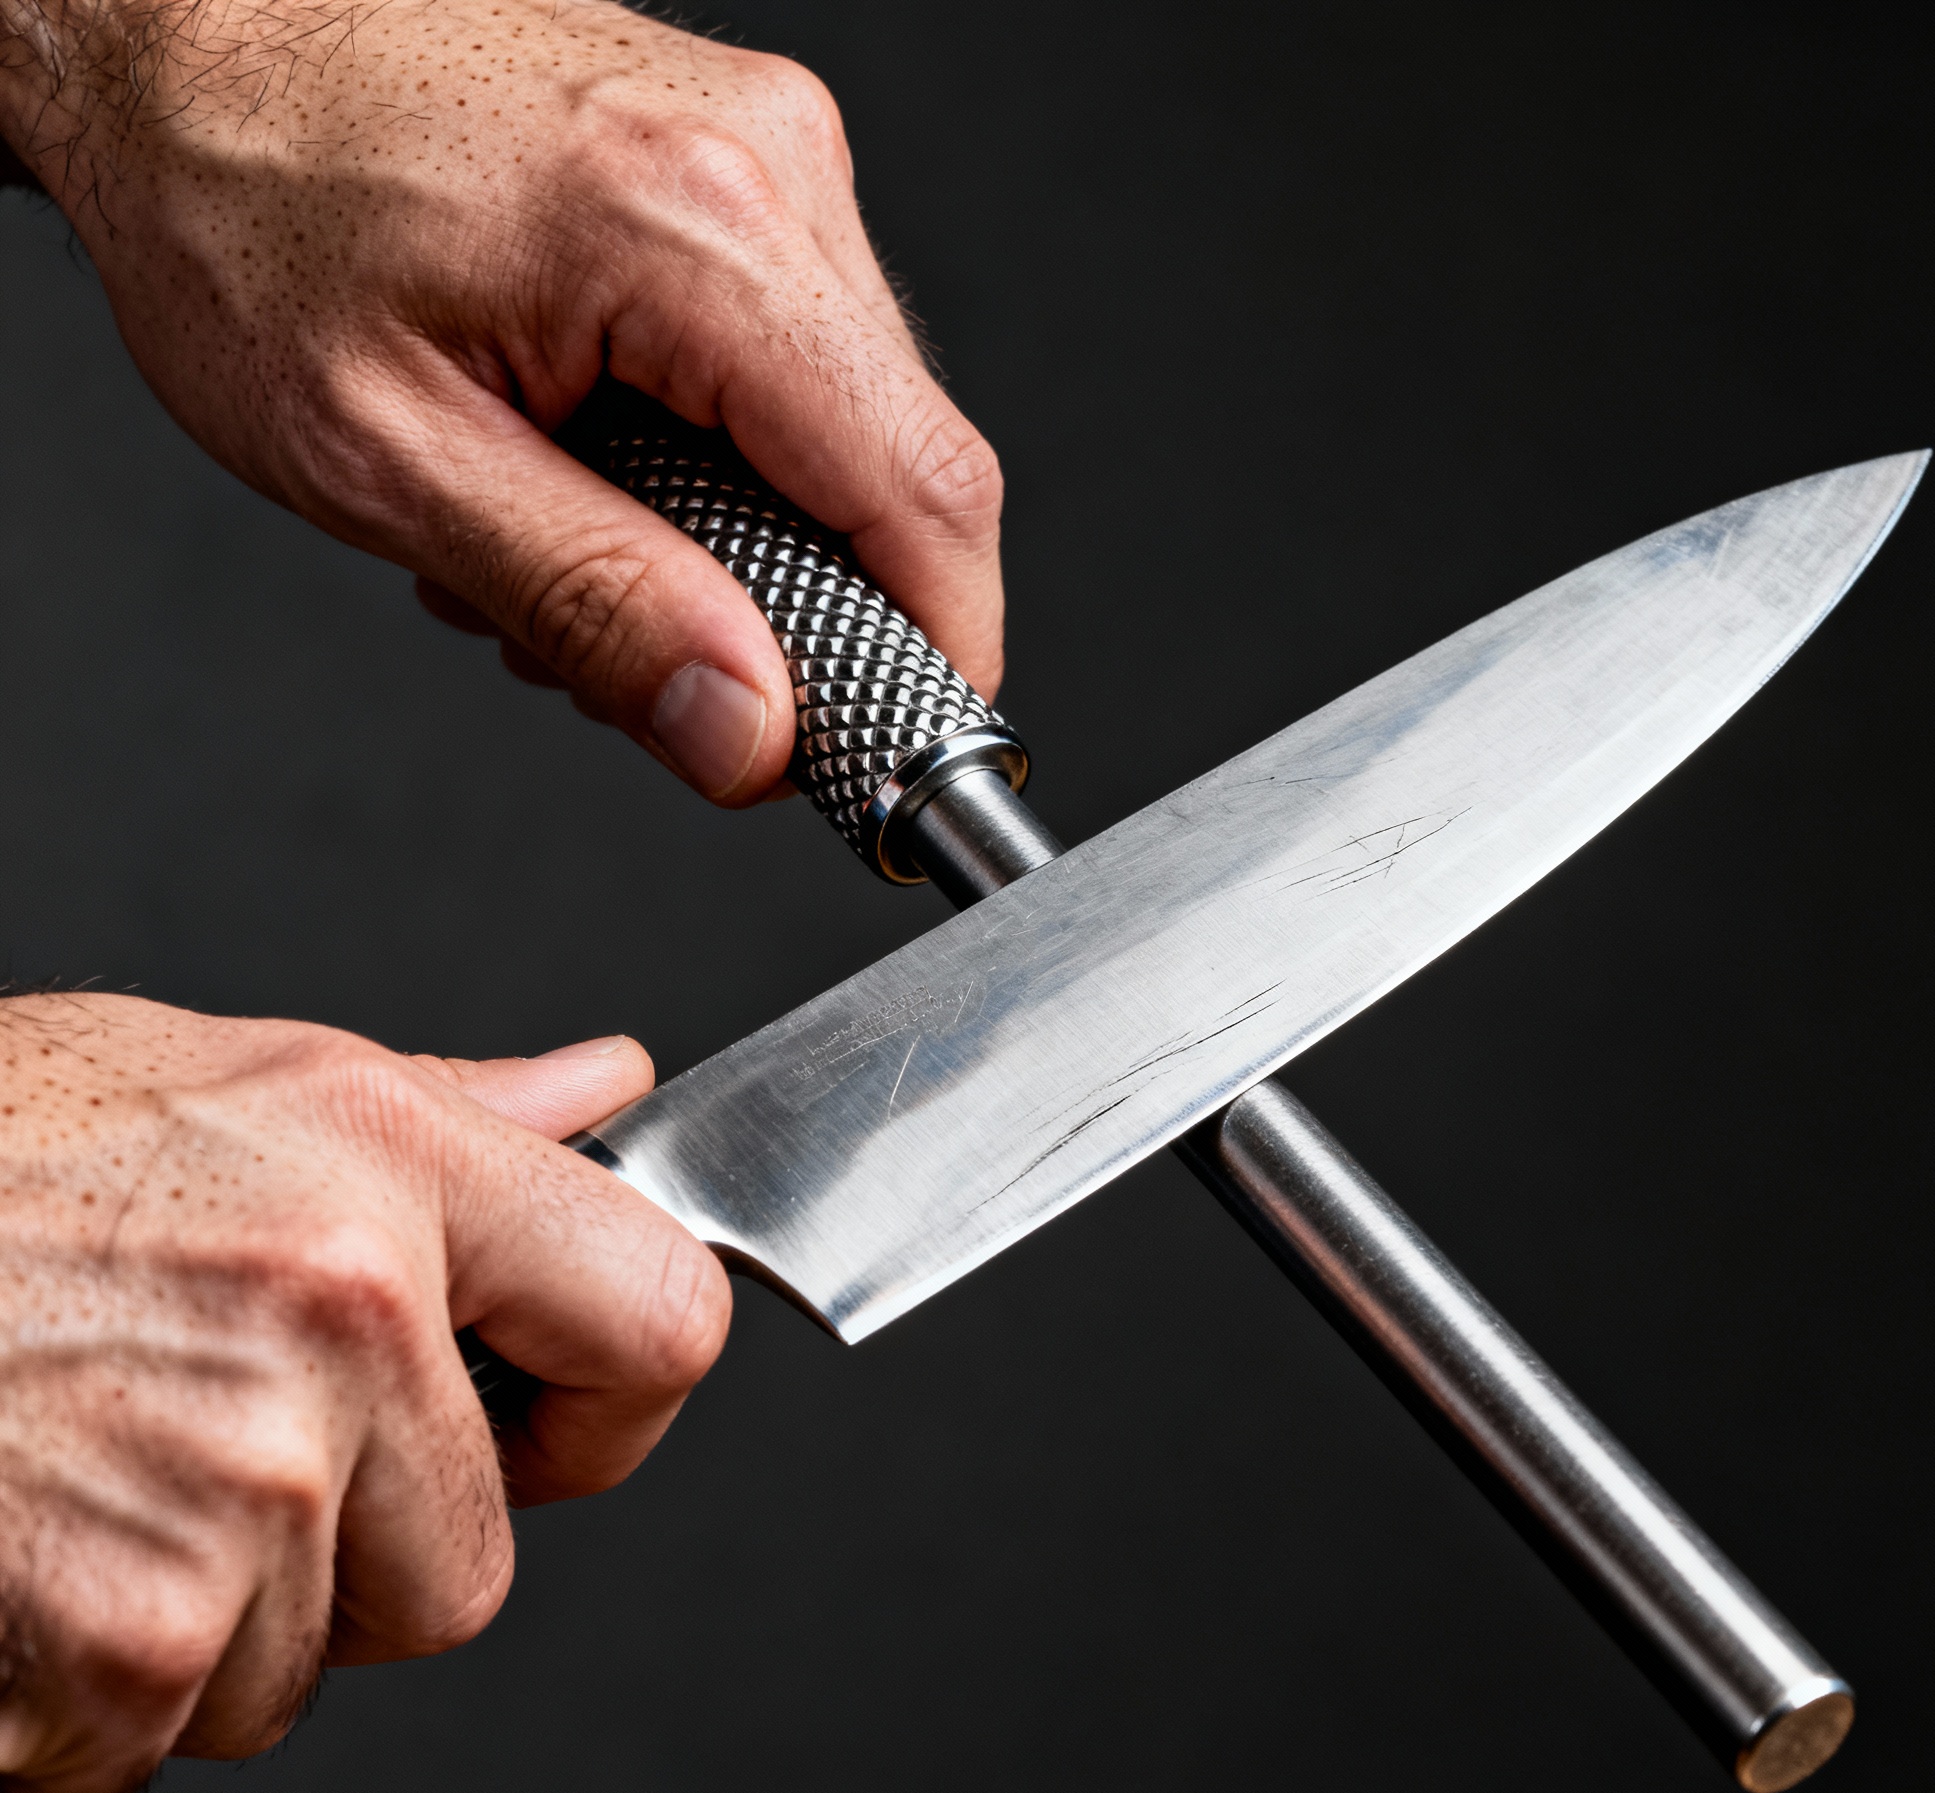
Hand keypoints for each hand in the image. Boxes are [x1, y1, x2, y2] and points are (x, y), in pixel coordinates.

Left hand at [0, 0, 1003, 802]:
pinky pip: (793, 363)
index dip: (940, 653)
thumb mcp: (389, 458)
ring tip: (573, 539)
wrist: (172, 24)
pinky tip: (590, 464)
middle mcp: (768, 169)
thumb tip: (746, 729)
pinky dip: (715, 456)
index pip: (923, 493)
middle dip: (805, 612)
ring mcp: (763, 155)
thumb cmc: (240, 198)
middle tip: (661, 674)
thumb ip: (591, 607)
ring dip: (742, 540)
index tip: (892, 756)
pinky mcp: (737, 165)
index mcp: (699, 235)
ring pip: (848, 428)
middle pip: (900, 469)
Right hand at [0, 992, 725, 1792]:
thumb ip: (446, 1108)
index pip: (660, 1316)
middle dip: (353, 1558)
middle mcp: (343, 1314)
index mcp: (387, 1162)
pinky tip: (8, 1567)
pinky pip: (160, 1742)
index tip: (553, 1424)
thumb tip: (600, 1090)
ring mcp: (242, 1483)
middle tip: (202, 1450)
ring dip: (201, 1625)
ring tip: (75, 1481)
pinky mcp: (127, 1637)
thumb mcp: (213, 1074)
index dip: (615, 1402)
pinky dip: (79, 1703)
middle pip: (470, 1565)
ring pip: (304, 1666)